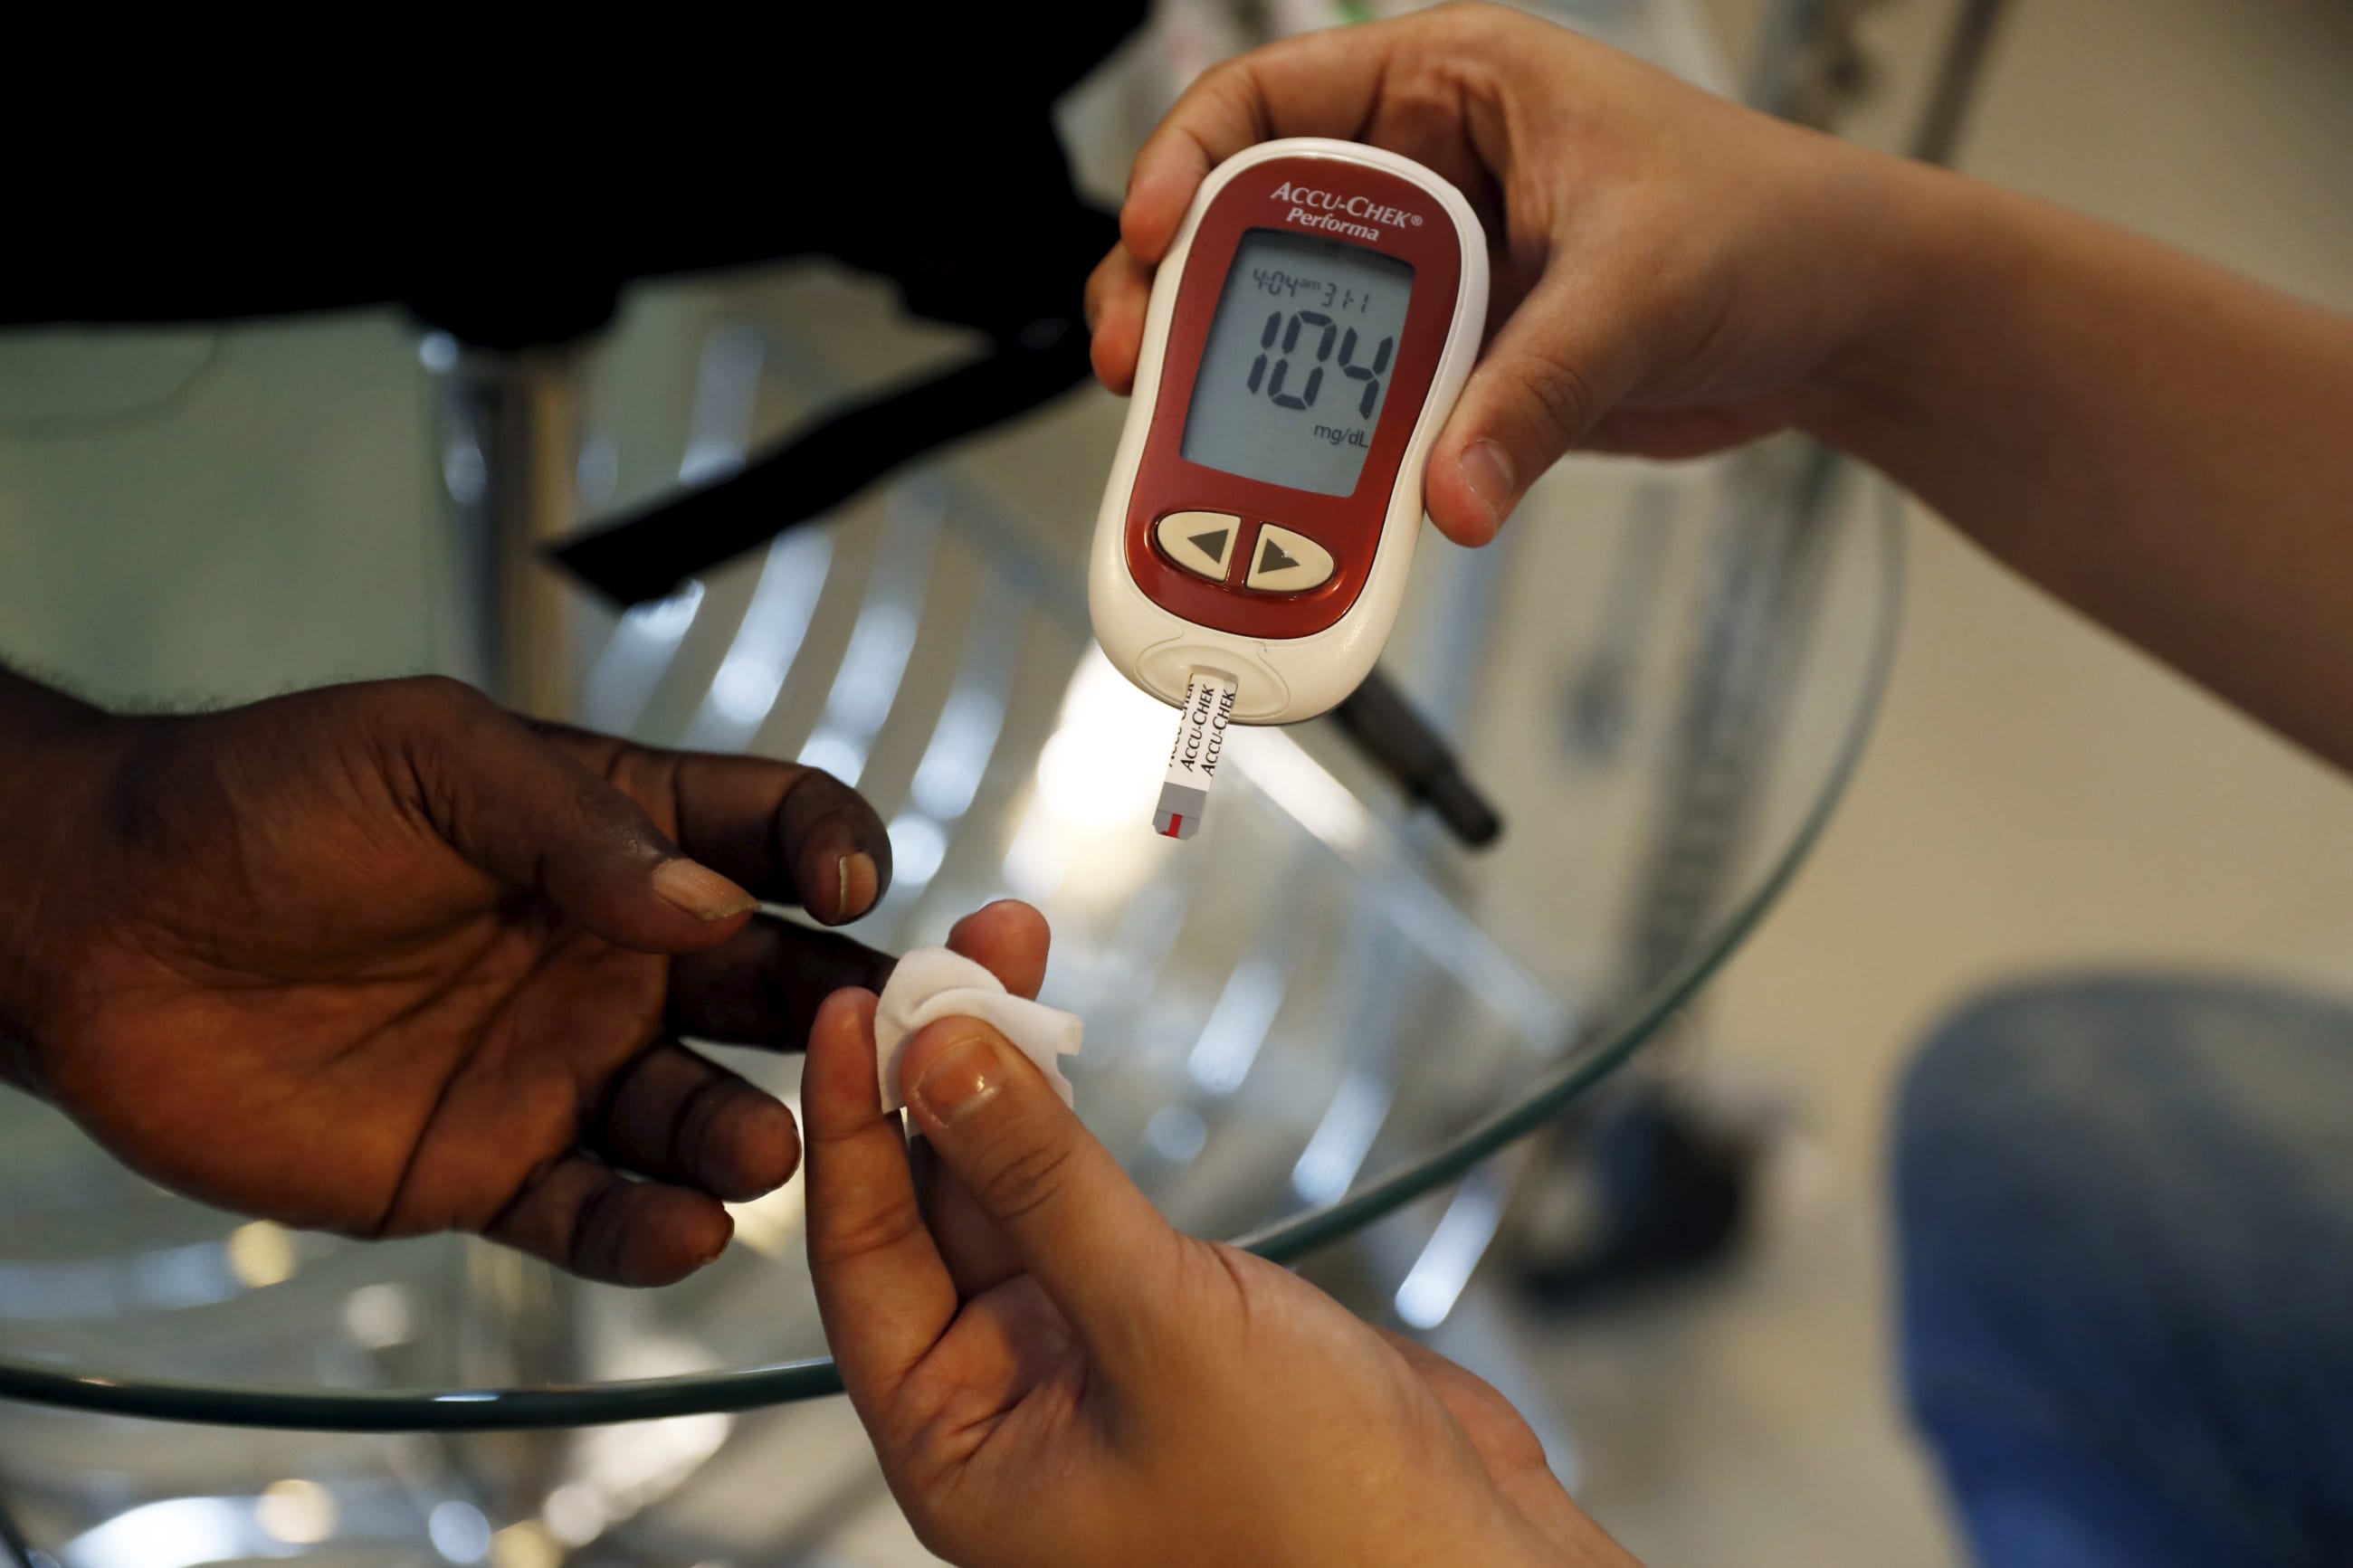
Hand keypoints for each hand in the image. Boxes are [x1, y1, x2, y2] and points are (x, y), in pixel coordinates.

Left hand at [0, 674, 892, 1284]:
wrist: (97, 930)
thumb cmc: (257, 805)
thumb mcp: (432, 758)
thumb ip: (577, 824)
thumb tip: (711, 901)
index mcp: (617, 834)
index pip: (771, 830)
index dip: (834, 848)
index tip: (855, 884)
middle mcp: (613, 955)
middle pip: (774, 984)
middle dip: (840, 1012)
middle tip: (877, 1042)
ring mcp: (561, 1067)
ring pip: (701, 1114)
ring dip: (752, 1133)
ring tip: (762, 1144)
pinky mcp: (492, 1168)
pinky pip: (597, 1214)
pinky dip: (649, 1232)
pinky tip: (682, 1227)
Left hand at [804, 901, 1638, 1567]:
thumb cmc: (1320, 1520)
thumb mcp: (1160, 1331)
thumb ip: (1044, 1187)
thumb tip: (941, 1059)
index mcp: (962, 1450)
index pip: (863, 1262)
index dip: (849, 1126)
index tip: (850, 1006)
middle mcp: (1007, 1402)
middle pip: (931, 1206)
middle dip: (939, 1072)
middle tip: (955, 950)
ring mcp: (1086, 1354)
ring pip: (1010, 1188)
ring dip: (1005, 1075)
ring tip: (1007, 953)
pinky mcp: (1165, 1318)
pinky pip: (1086, 1198)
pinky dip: (1070, 1118)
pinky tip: (1057, 1040)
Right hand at [1087, 1, 1925, 541]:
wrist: (1843, 322)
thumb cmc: (1772, 229)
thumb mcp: (1642, 289)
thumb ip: (1537, 392)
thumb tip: (1447, 490)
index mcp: (1452, 87)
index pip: (1269, 100)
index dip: (1188, 162)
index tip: (1153, 233)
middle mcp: (1423, 177)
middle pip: (1247, 226)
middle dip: (1180, 295)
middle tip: (1143, 366)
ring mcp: (1434, 279)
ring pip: (1289, 330)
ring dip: (1236, 390)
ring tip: (1189, 448)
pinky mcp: (1455, 367)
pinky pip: (1357, 409)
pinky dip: (1319, 457)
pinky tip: (1295, 500)